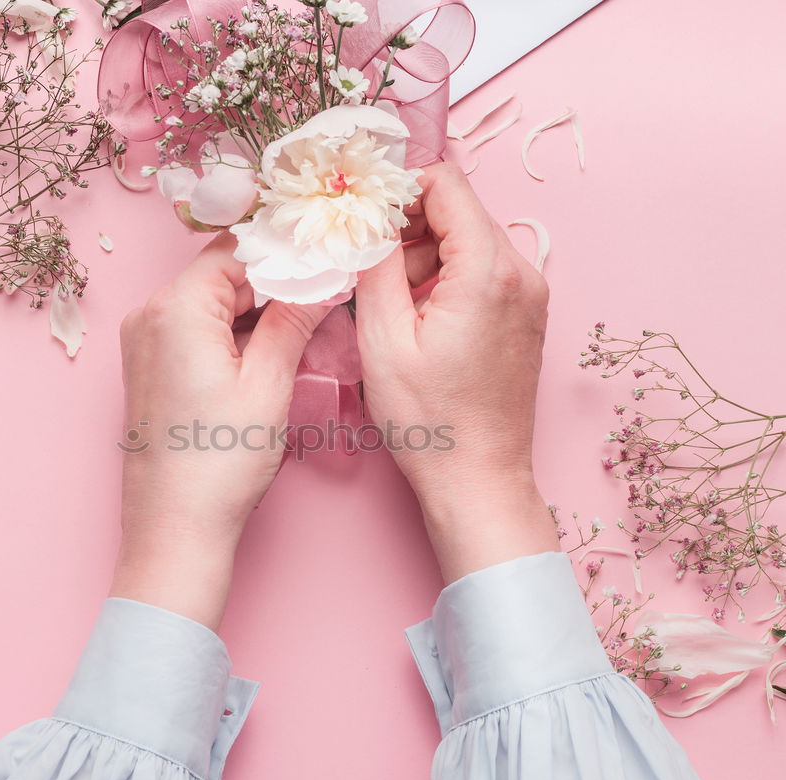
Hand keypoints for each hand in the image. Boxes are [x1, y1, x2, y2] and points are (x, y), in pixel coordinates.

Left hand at [112, 233, 329, 629]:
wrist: (175, 528)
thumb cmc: (218, 463)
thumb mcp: (268, 384)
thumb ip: (293, 320)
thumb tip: (321, 279)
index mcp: (176, 309)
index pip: (236, 251)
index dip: (283, 252)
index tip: (325, 259)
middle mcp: (150, 316)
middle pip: (221, 274)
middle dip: (273, 281)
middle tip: (325, 292)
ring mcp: (145, 343)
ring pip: (211, 303)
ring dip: (256, 310)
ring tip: (306, 324)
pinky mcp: (150, 369)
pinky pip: (196, 331)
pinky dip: (234, 333)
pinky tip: (271, 351)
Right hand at [355, 163, 559, 583]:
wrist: (478, 479)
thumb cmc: (429, 420)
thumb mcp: (383, 339)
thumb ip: (376, 264)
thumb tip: (369, 216)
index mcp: (488, 271)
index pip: (447, 183)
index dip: (400, 190)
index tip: (366, 218)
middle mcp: (522, 273)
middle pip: (460, 211)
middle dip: (410, 229)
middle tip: (371, 270)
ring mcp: (531, 296)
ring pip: (470, 242)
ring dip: (427, 258)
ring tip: (393, 308)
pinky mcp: (526, 317)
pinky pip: (484, 274)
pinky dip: (448, 281)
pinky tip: (421, 321)